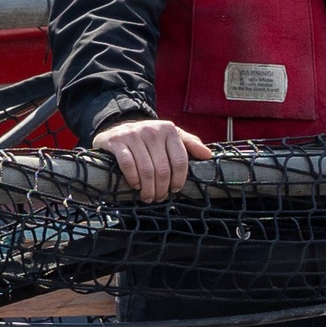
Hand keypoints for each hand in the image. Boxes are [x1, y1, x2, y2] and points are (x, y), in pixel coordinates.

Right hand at [92, 118, 213, 202]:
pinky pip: (128, 164)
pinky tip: (136, 186)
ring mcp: (133, 135)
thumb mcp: (171, 136)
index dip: (179, 179)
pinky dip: (133, 179)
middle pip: (163, 168)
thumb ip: (190, 144)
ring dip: (148, 188)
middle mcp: (152, 130)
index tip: (175, 189)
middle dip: (162, 188)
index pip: (180, 160)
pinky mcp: (117, 141)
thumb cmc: (149, 138)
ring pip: (146, 169)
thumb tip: (208, 155)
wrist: (118, 128)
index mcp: (169, 130)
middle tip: (160, 198)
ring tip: (148, 197)